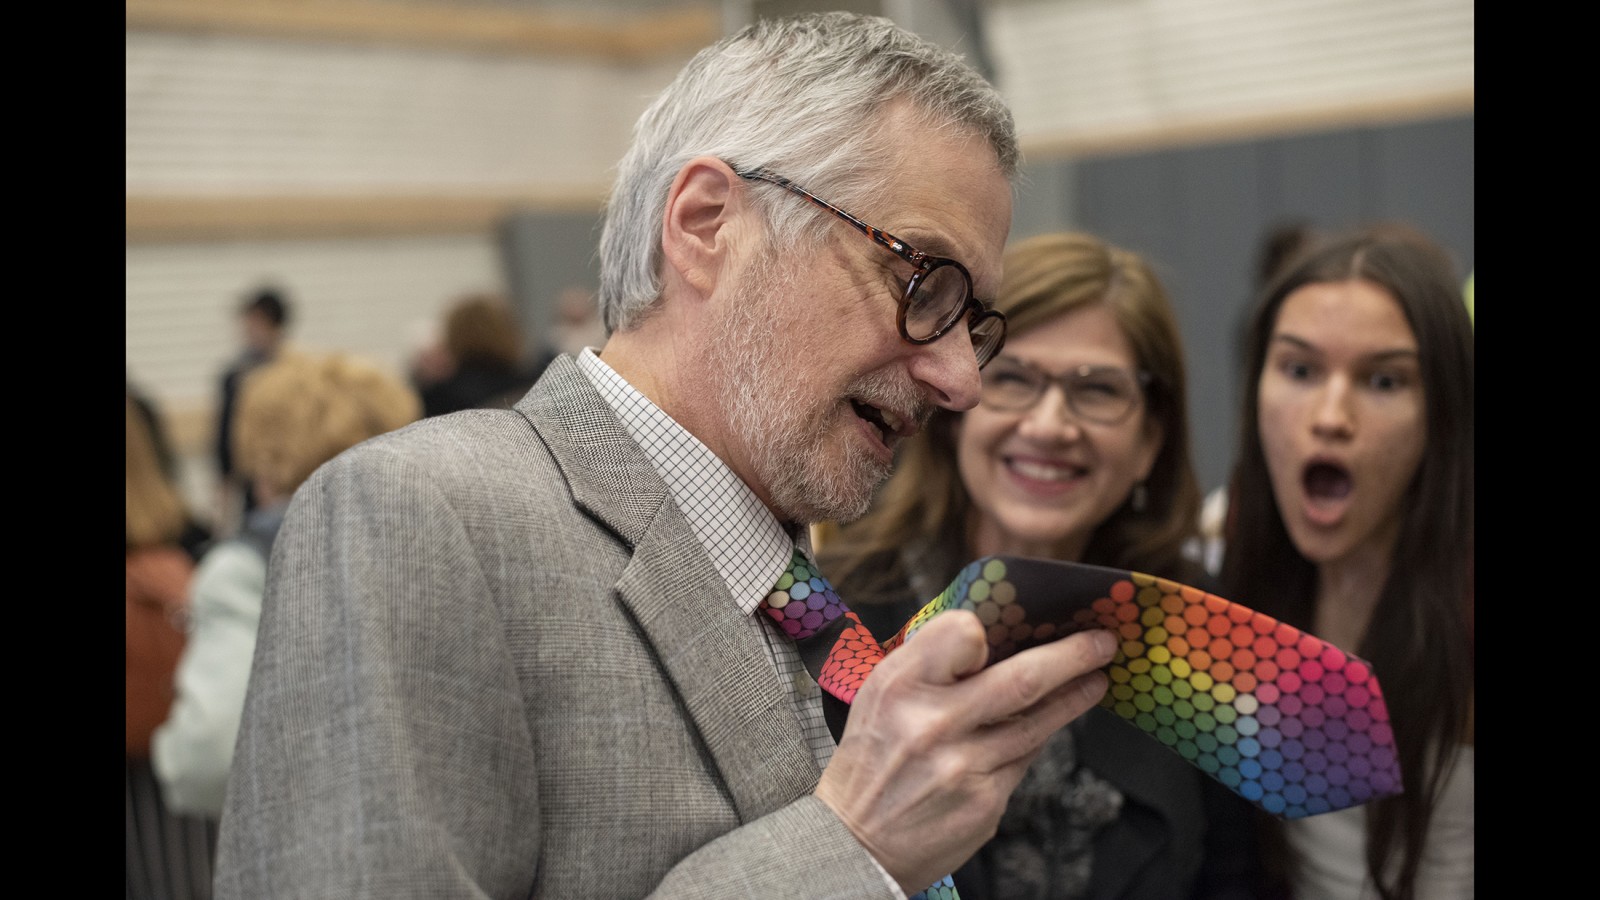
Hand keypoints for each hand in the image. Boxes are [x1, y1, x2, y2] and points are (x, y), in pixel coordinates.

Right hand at [814, 610, 1115, 893]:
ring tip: (1095, 681)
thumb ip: (929, 665)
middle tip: (1102, 643)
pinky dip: (1034, 740)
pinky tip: (1042, 729)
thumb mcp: (880, 695)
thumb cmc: (871, 758)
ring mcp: (964, 766)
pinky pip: (1024, 759)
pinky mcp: (985, 802)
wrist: (856, 843)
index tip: (1007, 627)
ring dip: (1073, 698)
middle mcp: (933, 723)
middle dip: (1073, 656)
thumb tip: (994, 638)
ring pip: (1036, 723)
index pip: (961, 633)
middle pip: (1023, 679)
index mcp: (899, 685)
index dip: (988, 629)